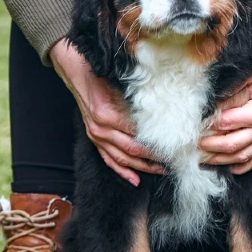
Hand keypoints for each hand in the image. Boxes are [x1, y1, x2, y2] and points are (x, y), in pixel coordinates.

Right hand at [50, 40, 163, 185]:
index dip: (157, 142)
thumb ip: (138, 97)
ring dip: (142, 167)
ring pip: (122, 159)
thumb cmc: (99, 73)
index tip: (175, 144)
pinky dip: (122, 171)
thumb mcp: (120, 82)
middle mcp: (101, 129)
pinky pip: (108, 160)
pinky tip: (135, 179)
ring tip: (162, 170)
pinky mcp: (94, 139)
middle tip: (174, 160)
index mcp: (108, 115)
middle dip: (154, 158)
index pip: (138, 135)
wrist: (76, 72)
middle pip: (132, 150)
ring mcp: (96, 136)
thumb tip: (164, 106)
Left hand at [199, 42, 251, 174]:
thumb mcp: (248, 74)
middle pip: (232, 144)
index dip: (208, 126)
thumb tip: (208, 105)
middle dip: (209, 147)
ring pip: (241, 156)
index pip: (227, 124)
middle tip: (192, 145)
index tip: (192, 126)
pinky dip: (240, 166)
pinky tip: (226, 166)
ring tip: (201, 158)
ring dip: (220, 160)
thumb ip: (230, 91)